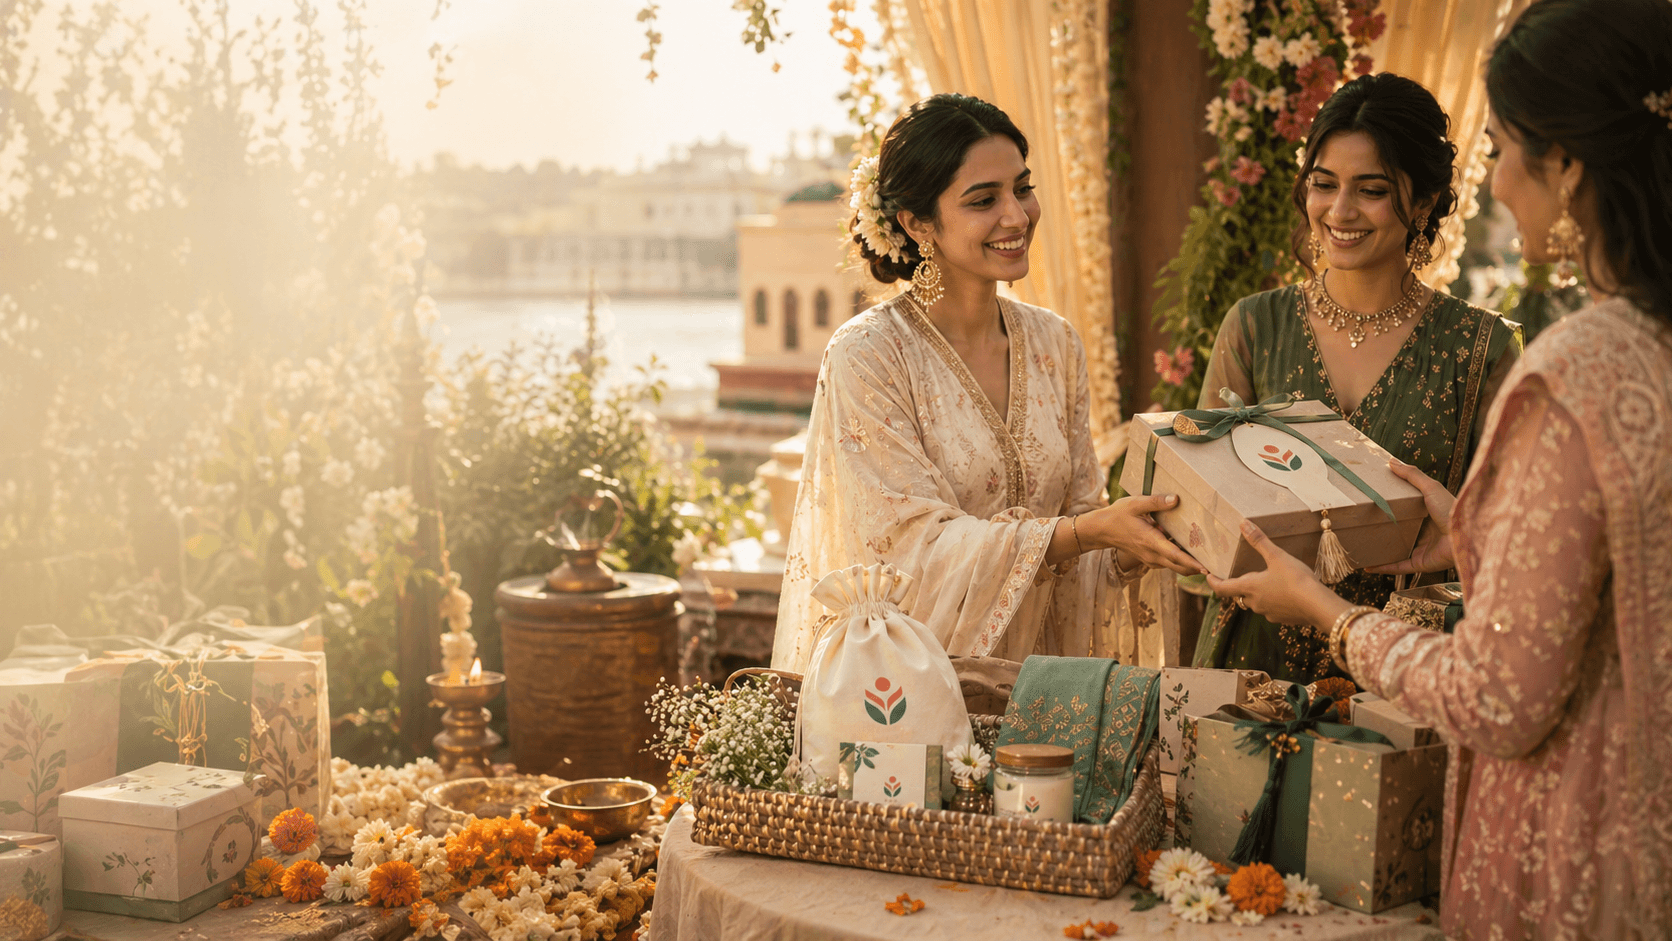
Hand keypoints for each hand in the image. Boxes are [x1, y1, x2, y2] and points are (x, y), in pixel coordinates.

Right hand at [1082, 494, 1204, 575]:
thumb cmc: (1118, 515)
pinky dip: (1180, 563)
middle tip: (1216, 565)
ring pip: (1174, 567)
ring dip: (1190, 566)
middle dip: (1197, 568)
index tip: (1206, 568)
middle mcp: (1151, 554)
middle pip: (1179, 567)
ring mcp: (1150, 559)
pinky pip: (1168, 564)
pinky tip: (1189, 554)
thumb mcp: (1135, 504)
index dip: (1191, 562)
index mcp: (1150, 541)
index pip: (1174, 555)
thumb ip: (1156, 502)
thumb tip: (1176, 499)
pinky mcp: (1149, 559)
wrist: (1101, 530)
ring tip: (1208, 559)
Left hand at [1206, 521, 1344, 627]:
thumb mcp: (1277, 556)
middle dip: (1239, 585)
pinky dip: (1273, 601)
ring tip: (1266, 581)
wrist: (1318, 605)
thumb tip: (1243, 523)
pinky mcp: (1282, 619)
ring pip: (1255, 603)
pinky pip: (1271, 609)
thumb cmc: (1296, 579)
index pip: (1222, 588)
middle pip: (1239, 595)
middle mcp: (1255, 603)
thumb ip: (1259, 541)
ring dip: (1257, 593)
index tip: (1208, 576)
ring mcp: (1268, 613)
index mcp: (1249, 588)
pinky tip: (1284, 593)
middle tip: (1241, 574)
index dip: (1212, 582)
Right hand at [1365, 459, 1455, 574]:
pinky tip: (1367, 567)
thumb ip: (1412, 476)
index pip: (1404, 511)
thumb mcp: (1431, 488)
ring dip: (1379, 552)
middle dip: (1381, 531)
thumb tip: (1391, 462)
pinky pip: (1397, 567)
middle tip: (1361, 526)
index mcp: (1426, 515)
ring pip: (1395, 551)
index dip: (1389, 508)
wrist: (1464, 535)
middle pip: (1398, 532)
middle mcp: (1423, 532)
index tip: (1372, 503)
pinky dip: (1382, 568)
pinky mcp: (1419, 563)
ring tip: (1360, 549)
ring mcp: (1420, 549)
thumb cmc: (1451, 510)